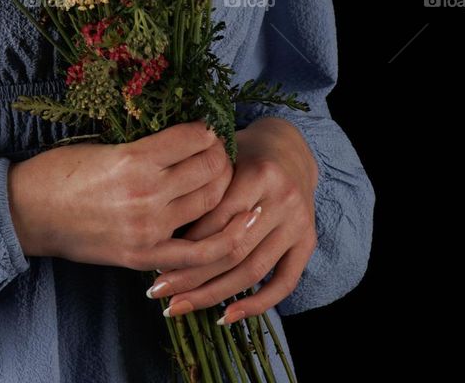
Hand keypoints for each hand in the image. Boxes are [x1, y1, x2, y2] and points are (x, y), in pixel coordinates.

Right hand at [6, 120, 232, 265]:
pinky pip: (198, 254)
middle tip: (219, 152)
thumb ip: (144, 146)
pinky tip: (240, 226)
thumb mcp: (103, 144)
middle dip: (220, 157)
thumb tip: (184, 137)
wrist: (29, 212)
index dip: (206, 130)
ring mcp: (148, 228)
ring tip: (222, 179)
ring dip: (223, 189)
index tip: (206, 129)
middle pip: (209, 170)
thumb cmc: (59, 170)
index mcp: (134, 158)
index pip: (194, 138)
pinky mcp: (145, 255)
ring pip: (209, 204)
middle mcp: (146, 193)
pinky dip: (223, 241)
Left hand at [146, 116, 319, 322]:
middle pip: (233, 249)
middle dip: (193, 274)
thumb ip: (200, 184)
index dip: (187, 241)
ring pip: (253, 271)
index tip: (156, 257)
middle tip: (158, 290)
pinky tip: (226, 316)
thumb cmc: (243, 152)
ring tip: (178, 306)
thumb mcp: (222, 156)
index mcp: (260, 174)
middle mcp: (283, 201)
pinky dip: (256, 304)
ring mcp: (298, 225)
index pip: (219, 217)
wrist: (291, 148)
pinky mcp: (308, 243)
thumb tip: (161, 226)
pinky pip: (284, 283)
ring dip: (213, 294)